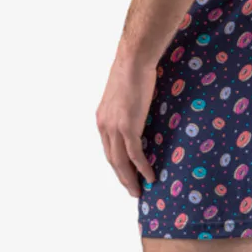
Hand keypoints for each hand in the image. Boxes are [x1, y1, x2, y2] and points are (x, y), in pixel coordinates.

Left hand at [95, 53, 160, 197]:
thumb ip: (126, 111)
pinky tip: (149, 177)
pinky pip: (134, 154)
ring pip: (121, 162)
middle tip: (133, 191)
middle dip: (122, 177)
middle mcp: (104, 126)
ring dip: (130, 179)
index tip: (126, 176)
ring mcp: (115, 127)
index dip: (117, 165)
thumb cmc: (132, 72)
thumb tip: (138, 118)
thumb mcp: (124, 96)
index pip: (108, 149)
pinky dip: (142, 168)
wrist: (133, 61)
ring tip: (139, 191)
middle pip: (112, 160)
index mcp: (102, 119)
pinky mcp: (128, 126)